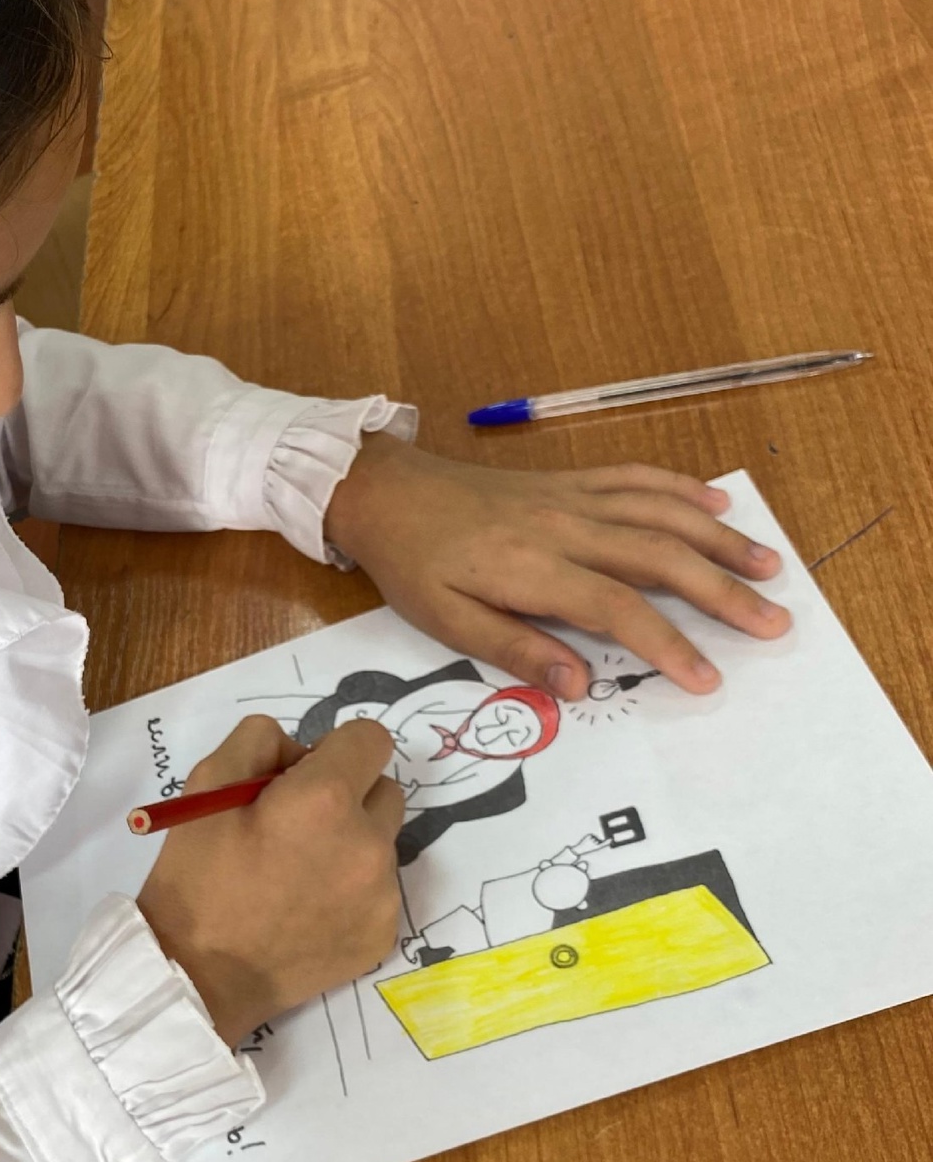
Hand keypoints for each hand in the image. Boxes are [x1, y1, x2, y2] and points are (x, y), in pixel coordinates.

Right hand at [138, 715, 404, 1046]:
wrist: (198, 975)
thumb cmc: (196, 877)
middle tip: (296, 826)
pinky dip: (351, 891)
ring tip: (297, 874)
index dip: (336, 749)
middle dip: (348, 796)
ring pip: (381, 843)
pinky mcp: (383, 934)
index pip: (371, 738)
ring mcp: (382, 895)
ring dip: (351, 844)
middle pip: (384, 791)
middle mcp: (369, 844)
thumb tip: (300, 753)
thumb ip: (261, 741)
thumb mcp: (206, 781)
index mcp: (326, 799)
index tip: (305, 775)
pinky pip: (379, 891)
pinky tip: (307, 910)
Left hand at [323, 436, 789, 698]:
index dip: (668, 646)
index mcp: (534, 569)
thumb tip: (577, 684)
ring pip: (661, 512)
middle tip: (774, 622)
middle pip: (660, 557)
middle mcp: (565, 527)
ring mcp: (571, 497)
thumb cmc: (413, 565)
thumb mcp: (446, 622)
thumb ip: (514, 649)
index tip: (708, 679)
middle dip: (722, 592)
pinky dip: (680, 487)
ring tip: (768, 564)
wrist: (387, 493)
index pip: (619, 610)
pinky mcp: (568, 480)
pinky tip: (717, 499)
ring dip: (719, 537)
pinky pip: (635, 477)